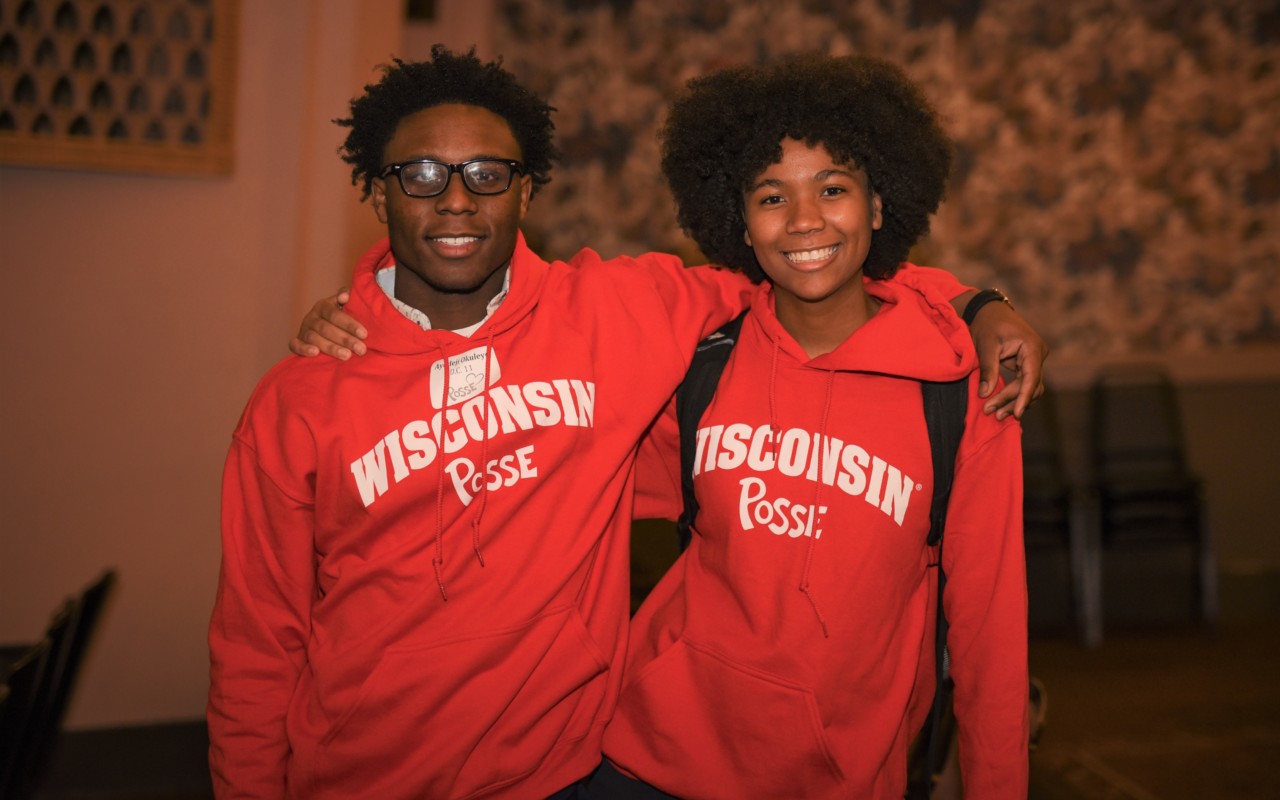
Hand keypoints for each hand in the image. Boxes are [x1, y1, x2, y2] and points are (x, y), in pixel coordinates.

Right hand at [288, 289, 368, 359]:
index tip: (364, 334)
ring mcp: (303, 330)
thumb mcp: (342, 306)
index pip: (335, 314)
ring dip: (331, 348)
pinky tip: (315, 353)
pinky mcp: (297, 342)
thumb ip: (345, 297)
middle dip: (345, 339)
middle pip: (326, 328)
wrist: (321, 327)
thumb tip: (345, 296)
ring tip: (347, 356)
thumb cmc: (339, 318)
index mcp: (323, 306)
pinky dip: (304, 349)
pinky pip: (295, 345)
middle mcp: (311, 317)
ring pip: (314, 338)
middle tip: (361, 349)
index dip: (349, 324)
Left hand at [968, 300, 1048, 419]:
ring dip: (1013, 401)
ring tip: (996, 414)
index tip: (1016, 413)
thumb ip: (988, 369)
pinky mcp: (1027, 364)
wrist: (988, 311)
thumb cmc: (986, 324)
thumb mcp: (985, 345)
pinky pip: (1024, 383)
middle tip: (991, 412)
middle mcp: (1038, 353)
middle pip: (1030, 385)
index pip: (1032, 377)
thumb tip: (985, 394)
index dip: (1024, 396)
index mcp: (1032, 346)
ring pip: (1029, 387)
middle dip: (1011, 400)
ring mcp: (1034, 359)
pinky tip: (1001, 406)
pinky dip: (1013, 394)